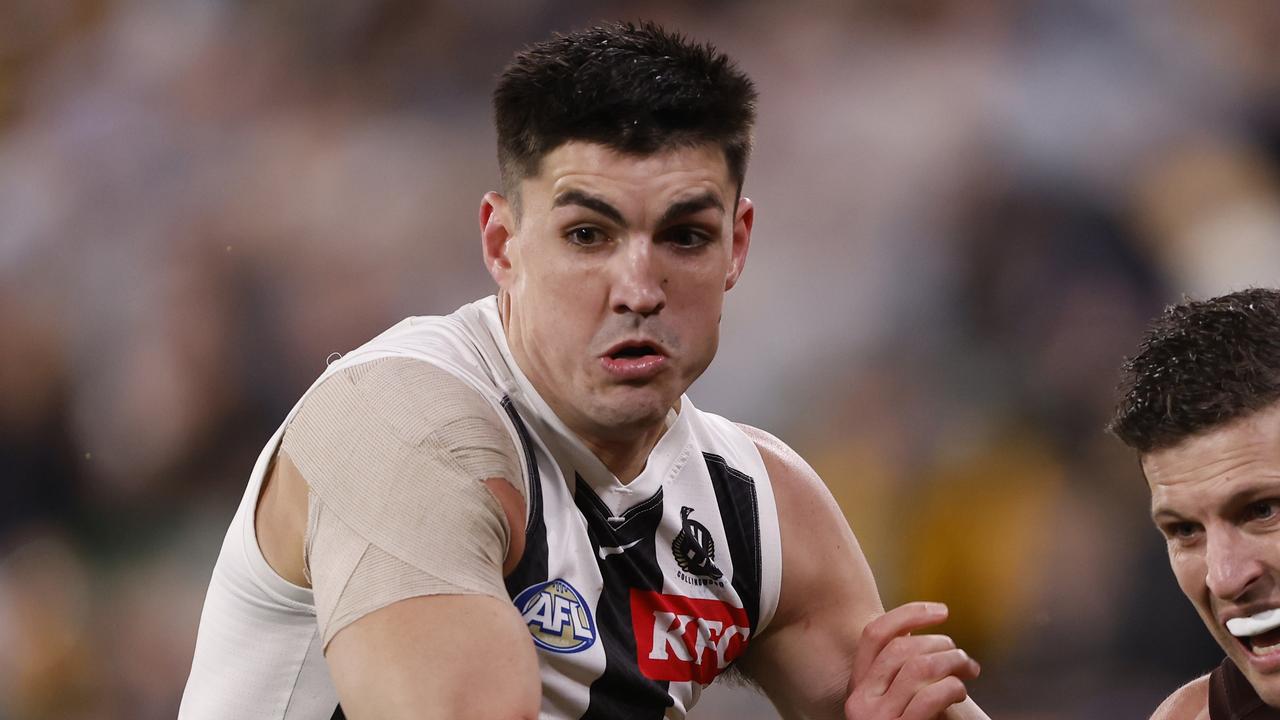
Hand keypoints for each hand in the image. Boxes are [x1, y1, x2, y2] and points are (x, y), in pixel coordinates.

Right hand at [843, 602, 979, 719]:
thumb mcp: (900, 700)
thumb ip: (901, 673)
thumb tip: (919, 634)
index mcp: (857, 688)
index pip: (874, 635)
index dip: (909, 615)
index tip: (942, 611)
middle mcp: (859, 702)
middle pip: (900, 649)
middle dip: (941, 643)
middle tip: (963, 656)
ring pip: (918, 667)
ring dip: (954, 662)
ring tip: (970, 670)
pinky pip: (930, 696)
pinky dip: (953, 687)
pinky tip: (961, 690)